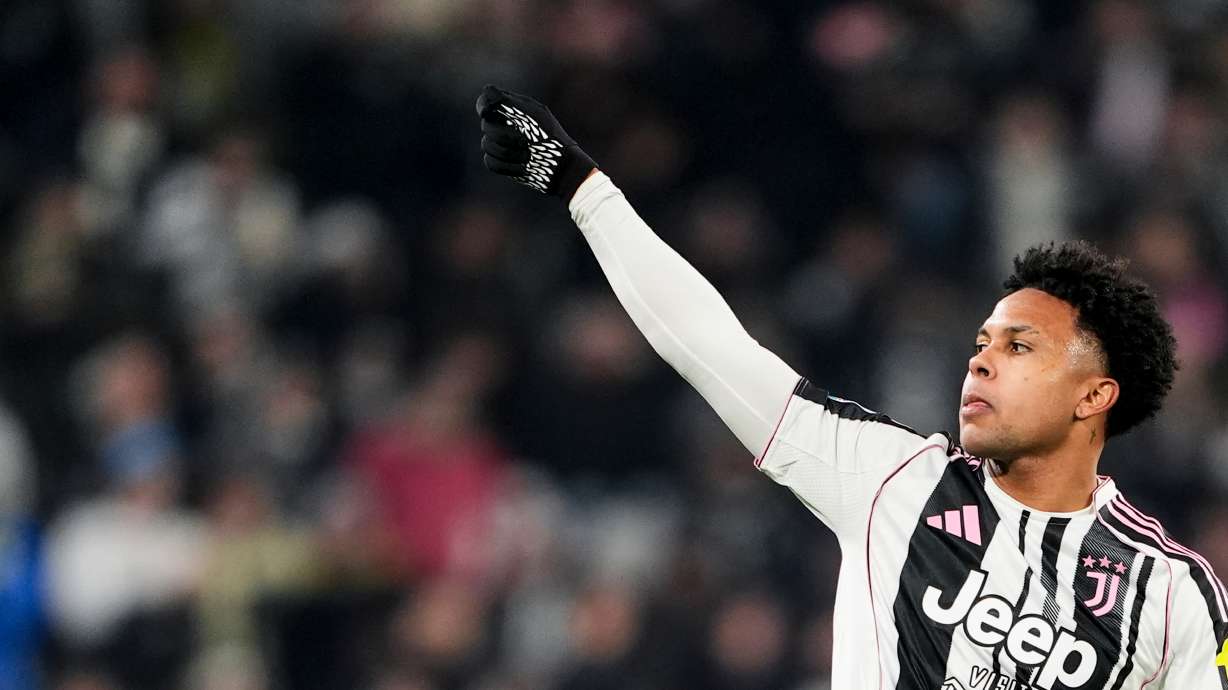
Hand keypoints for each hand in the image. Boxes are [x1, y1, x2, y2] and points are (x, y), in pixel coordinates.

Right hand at [475, 84, 596, 200]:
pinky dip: (506, 165)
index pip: (485, 101)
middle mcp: (503, 124)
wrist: (561, 167)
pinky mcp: (500, 163)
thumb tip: (486, 90)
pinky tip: (522, 166)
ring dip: (509, 152)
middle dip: (505, 134)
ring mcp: (500, 144)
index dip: (483, 106)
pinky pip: (490, 162)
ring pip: (486, 145)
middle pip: (486, 125)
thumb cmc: (551, 137)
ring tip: (528, 155)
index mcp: (512, 109)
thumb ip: (509, 101)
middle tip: (526, 140)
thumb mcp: (532, 115)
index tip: (487, 112)